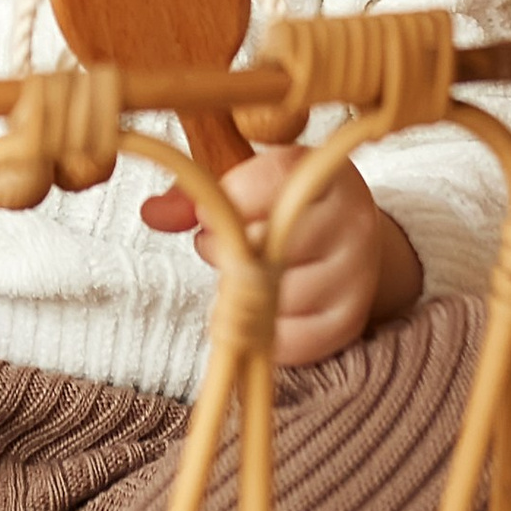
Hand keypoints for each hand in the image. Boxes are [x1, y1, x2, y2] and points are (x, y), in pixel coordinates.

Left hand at [140, 144, 422, 365]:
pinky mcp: (349, 319)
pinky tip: (260, 310)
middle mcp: (352, 217)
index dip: (228, 202)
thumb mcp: (244, 185)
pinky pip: (292, 339)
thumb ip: (194, 195)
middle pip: (274, 243)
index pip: (270, 182)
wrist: (346, 246)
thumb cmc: (282, 209)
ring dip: (244, 296)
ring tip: (244, 279)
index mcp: (323, 171)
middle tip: (222, 252)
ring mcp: (357, 271)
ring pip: (279, 294)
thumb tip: (152, 214)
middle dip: (231, 253)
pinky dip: (264, 332)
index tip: (209, 214)